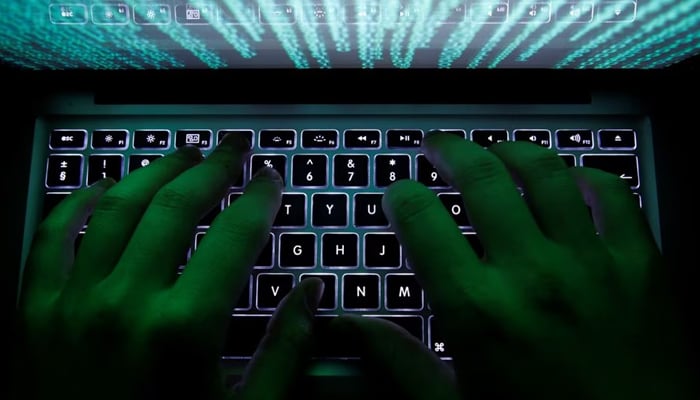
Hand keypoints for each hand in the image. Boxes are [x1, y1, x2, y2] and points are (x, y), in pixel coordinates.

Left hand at [12, 135, 323, 399]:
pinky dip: (79, 202)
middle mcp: (126, 304)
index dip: (259, 200)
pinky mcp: (35, 313)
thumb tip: (311, 294)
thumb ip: (284, 352)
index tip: (270, 181)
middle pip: (176, 205)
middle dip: (212, 167)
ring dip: (154, 171)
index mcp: (183, 331)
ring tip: (182, 154)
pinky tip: (103, 186)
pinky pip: (53, 236)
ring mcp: (74, 303)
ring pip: (117, 206)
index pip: (235, 237)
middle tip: (233, 147)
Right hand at [336, 133, 695, 398]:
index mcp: (478, 310)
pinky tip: (570, 178)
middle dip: (451, 151)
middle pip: (481, 178)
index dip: (402, 196)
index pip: (422, 220)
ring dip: (512, 150)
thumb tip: (352, 327)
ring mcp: (589, 263)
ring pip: (545, 173)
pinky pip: (613, 194)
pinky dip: (587, 175)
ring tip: (496, 149)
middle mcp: (531, 274)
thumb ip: (400, 361)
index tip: (399, 193)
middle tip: (439, 146)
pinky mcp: (640, 265)